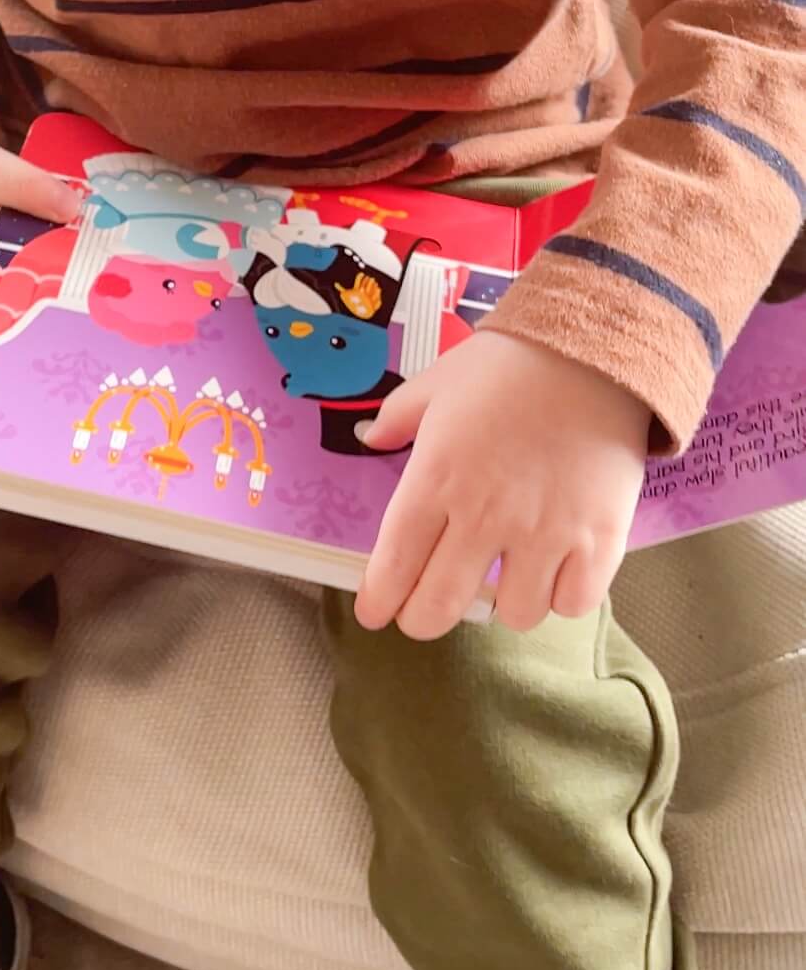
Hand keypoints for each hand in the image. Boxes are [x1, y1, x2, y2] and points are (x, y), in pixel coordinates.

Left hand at [354, 332, 649, 636]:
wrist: (595, 350)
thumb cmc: (510, 364)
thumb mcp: (437, 383)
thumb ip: (397, 417)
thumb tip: (370, 437)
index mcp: (436, 480)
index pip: (394, 566)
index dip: (379, 600)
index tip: (376, 611)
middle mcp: (484, 517)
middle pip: (440, 606)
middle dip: (423, 619)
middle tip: (426, 611)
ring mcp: (544, 533)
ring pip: (513, 615)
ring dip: (502, 604)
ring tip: (505, 578)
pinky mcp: (598, 540)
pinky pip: (572, 604)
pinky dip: (560, 596)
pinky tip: (555, 572)